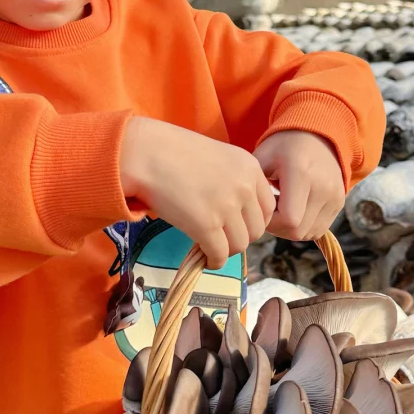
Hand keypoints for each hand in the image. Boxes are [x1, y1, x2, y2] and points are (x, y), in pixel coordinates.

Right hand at [120, 118, 275, 268]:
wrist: (145, 153)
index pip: (269, 207)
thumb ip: (235, 181)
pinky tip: (203, 257)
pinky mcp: (206, 225)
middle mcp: (244, 187)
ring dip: (226, 250)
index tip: (238, 225)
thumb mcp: (218, 157)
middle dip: (240, 237)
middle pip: (257, 229)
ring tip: (210, 246)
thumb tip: (240, 215)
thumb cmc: (173, 152)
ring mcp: (226, 206)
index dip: (253, 221)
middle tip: (221, 237)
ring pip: (240, 245)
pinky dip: (213, 260)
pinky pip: (220, 254)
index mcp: (250, 167)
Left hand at [254, 131, 345, 242]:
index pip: (289, 220)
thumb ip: (253, 187)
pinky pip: (319, 229)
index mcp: (301, 173)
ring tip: (282, 210)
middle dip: (278, 228)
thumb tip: (248, 215)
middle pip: (298, 231)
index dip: (270, 223)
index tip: (262, 209)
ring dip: (291, 229)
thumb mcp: (262, 158)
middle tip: (269, 212)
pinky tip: (295, 210)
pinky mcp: (339, 202)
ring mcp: (334, 196)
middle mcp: (323, 187)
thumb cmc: (283, 147)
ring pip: (309, 233)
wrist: (316, 135)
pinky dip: (304, 226)